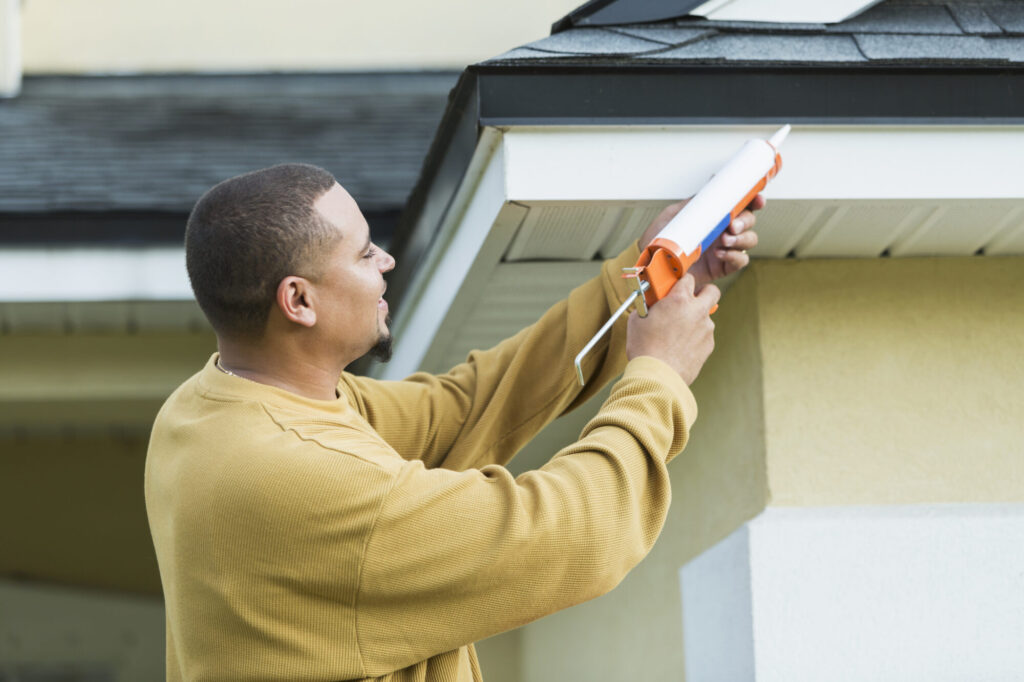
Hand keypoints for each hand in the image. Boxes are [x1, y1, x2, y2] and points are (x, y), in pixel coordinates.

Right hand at [626, 273, 719, 384]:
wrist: (657, 376)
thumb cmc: (644, 347)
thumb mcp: (638, 319)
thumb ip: (649, 306)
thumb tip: (652, 304)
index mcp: (679, 300)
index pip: (688, 278)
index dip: (681, 283)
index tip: (675, 289)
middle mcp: (697, 311)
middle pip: (712, 291)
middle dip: (703, 292)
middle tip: (690, 301)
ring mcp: (706, 329)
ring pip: (707, 316)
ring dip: (696, 319)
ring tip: (677, 332)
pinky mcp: (709, 345)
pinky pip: (704, 335)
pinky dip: (696, 337)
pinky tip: (680, 347)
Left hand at [639, 195, 763, 289]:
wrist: (651, 263)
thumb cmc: (659, 239)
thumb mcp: (674, 214)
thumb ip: (695, 202)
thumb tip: (712, 181)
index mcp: (715, 216)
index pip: (740, 205)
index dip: (754, 200)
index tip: (757, 199)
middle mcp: (723, 231)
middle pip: (749, 221)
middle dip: (746, 221)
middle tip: (732, 225)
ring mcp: (724, 248)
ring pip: (749, 240)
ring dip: (741, 238)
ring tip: (724, 240)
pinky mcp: (722, 267)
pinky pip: (740, 260)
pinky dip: (734, 256)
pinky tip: (721, 253)